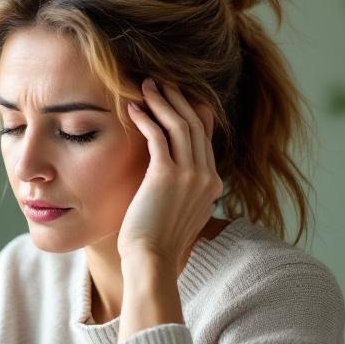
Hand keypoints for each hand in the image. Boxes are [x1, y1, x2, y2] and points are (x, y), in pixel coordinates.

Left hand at [118, 78, 222, 268]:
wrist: (152, 261)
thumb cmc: (157, 244)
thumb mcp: (180, 215)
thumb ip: (183, 195)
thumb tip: (172, 186)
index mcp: (212, 185)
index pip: (206, 137)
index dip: (192, 112)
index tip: (177, 96)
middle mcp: (207, 177)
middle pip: (195, 125)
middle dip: (177, 99)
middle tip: (160, 82)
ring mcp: (190, 176)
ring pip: (180, 126)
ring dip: (162, 102)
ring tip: (146, 85)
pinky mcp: (167, 177)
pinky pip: (158, 138)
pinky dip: (146, 119)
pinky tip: (132, 108)